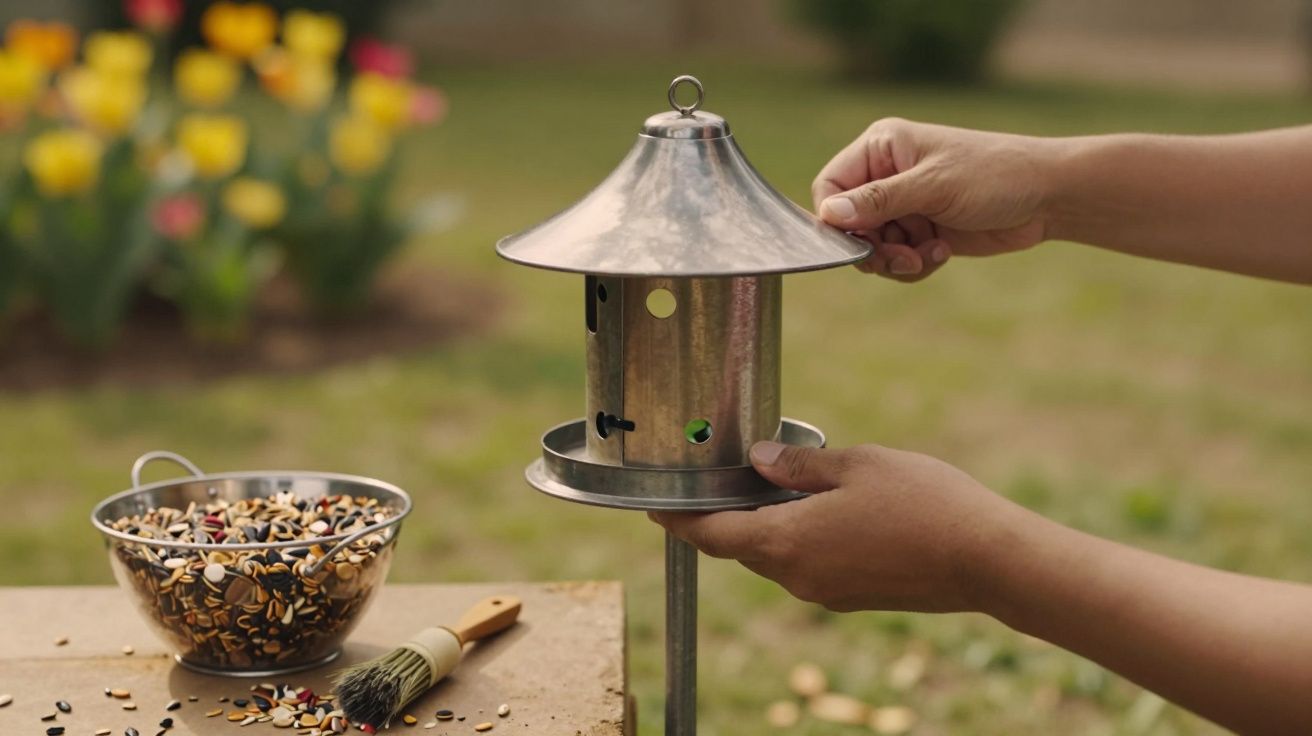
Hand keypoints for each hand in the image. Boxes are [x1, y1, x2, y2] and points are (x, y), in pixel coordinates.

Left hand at [650, 441, 1024, 612]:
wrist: (987, 560)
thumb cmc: (924, 503)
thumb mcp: (856, 464)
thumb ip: (800, 465)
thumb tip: (760, 460)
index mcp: (786, 542)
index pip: (711, 535)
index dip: (678, 521)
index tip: (655, 508)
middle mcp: (798, 577)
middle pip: (740, 548)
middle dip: (723, 518)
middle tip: (716, 481)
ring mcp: (826, 592)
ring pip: (774, 558)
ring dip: (763, 528)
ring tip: (768, 487)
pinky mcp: (852, 597)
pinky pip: (806, 567)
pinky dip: (795, 540)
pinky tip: (815, 510)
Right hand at [813, 118, 1057, 280]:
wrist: (1047, 197)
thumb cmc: (995, 175)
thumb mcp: (933, 186)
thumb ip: (878, 200)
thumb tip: (828, 215)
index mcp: (882, 148)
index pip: (830, 185)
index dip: (834, 219)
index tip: (857, 243)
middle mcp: (887, 174)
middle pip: (847, 224)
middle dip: (872, 248)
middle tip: (900, 259)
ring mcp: (904, 204)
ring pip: (871, 246)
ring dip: (895, 260)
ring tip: (927, 256)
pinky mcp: (921, 230)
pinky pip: (896, 258)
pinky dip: (913, 264)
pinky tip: (941, 253)